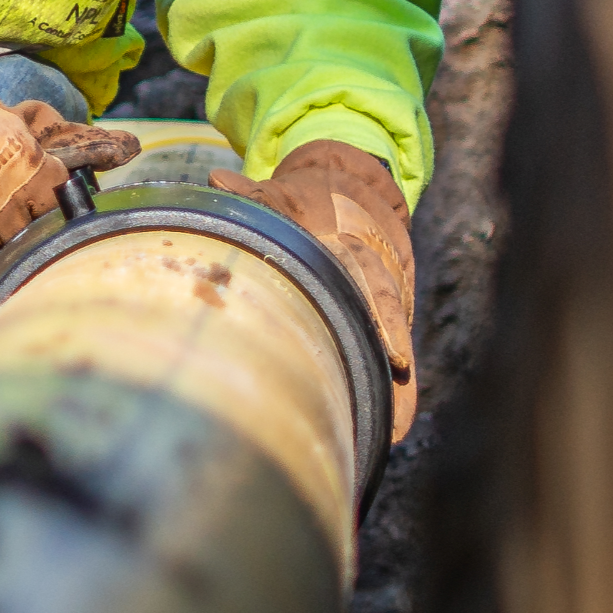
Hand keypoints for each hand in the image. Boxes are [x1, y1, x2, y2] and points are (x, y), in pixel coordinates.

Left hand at [222, 142, 418, 427]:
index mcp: (354, 248)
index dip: (383, 315)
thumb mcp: (281, 193)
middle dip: (393, 350)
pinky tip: (391, 435)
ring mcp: (381, 305)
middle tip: (398, 383)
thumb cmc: (305, 202)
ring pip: (392, 347)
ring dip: (396, 390)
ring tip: (394, 431)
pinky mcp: (380, 327)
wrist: (352, 196)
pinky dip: (394, 397)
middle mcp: (376, 278)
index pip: (371, 280)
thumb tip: (215, 177)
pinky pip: (389, 363)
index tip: (392, 349)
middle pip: (389, 316)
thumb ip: (252, 193)